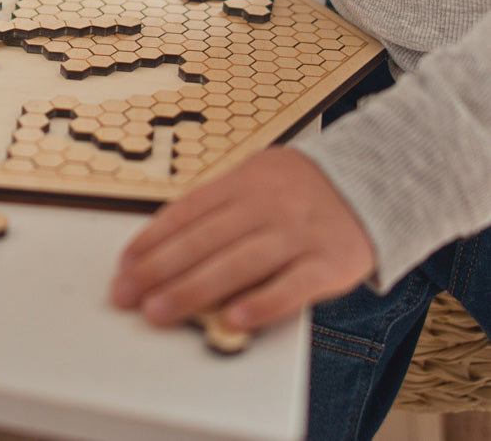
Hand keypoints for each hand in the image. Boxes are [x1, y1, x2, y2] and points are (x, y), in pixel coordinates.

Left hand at [110, 147, 375, 331]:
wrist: (372, 182)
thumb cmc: (297, 189)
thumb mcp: (254, 179)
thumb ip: (216, 208)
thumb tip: (162, 244)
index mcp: (242, 181)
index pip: (187, 211)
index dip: (152, 239)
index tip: (124, 265)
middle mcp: (267, 204)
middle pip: (204, 239)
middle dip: (159, 269)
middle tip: (127, 295)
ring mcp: (298, 233)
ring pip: (238, 263)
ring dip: (193, 290)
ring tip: (159, 312)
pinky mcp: (330, 264)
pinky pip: (292, 286)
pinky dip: (261, 303)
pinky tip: (231, 319)